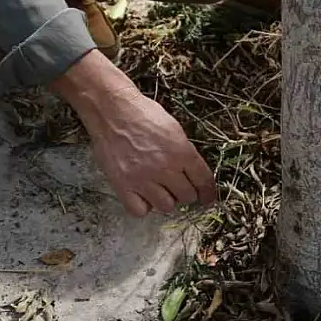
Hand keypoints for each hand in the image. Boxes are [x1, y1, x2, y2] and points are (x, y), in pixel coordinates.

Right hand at [49, 50, 217, 216]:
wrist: (112, 110)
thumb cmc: (142, 113)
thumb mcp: (174, 128)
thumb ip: (185, 152)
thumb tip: (193, 172)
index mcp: (182, 151)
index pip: (203, 181)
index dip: (208, 192)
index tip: (207, 197)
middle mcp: (165, 168)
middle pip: (187, 196)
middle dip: (186, 193)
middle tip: (179, 186)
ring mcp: (143, 178)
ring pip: (166, 206)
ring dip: (166, 200)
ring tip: (160, 189)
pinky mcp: (122, 184)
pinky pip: (139, 210)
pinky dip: (143, 206)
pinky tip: (142, 195)